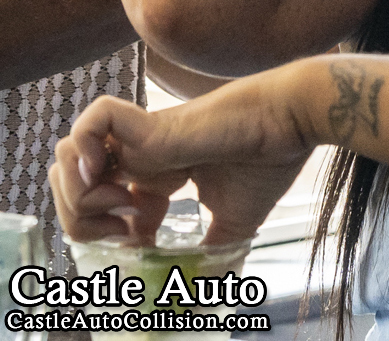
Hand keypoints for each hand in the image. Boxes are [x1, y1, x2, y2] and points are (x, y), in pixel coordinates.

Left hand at [49, 70, 312, 246]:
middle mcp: (140, 159)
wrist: (291, 123)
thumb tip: (206, 295)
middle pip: (72, 188)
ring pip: (67, 159)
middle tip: (126, 231)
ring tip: (125, 205)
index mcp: (156, 178)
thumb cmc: (269, 163)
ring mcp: (139, 141)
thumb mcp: (235, 224)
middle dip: (83, 220)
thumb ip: (214, 254)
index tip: (142, 250)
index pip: (100, 208)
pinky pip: (86, 128)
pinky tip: (117, 182)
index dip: (107, 237)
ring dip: (80, 193)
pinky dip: (85, 155)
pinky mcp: (146, 125)